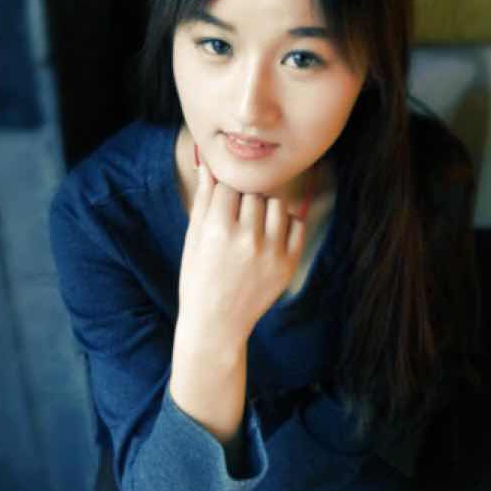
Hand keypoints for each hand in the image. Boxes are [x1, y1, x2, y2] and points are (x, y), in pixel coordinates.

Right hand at [177, 163, 306, 345]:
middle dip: (244, 202)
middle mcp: (247, 239)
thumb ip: (203, 202)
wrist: (217, 324)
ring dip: (266, 210)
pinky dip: (285, 224)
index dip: (224, 195)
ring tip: (253, 227)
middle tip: (236, 221)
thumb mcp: (193, 240)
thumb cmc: (198, 279)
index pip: (229, 186)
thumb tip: (208, 167)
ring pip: (277, 204)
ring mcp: (272, 252)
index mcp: (218, 230)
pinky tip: (270, 236)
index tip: (221, 208)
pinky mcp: (289, 263)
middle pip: (254, 194)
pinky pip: (296, 224)